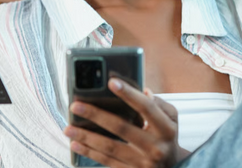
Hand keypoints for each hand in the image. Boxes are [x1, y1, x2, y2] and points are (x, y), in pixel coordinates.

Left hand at [64, 79, 189, 167]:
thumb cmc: (167, 138)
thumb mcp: (172, 120)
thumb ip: (159, 104)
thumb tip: (142, 90)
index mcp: (166, 129)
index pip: (146, 107)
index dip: (129, 94)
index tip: (111, 82)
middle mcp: (155, 146)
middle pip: (121, 128)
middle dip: (96, 115)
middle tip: (76, 105)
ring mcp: (142, 162)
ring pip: (109, 147)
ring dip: (86, 137)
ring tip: (69, 128)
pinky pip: (107, 161)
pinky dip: (89, 152)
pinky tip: (76, 145)